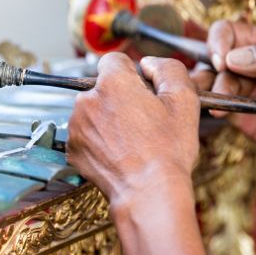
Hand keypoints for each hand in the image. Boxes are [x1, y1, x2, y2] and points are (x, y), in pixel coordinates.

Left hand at [66, 53, 199, 208]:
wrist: (148, 193)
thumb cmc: (167, 150)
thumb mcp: (183, 101)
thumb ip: (168, 69)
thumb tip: (149, 64)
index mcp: (112, 83)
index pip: (115, 61)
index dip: (132, 74)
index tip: (143, 92)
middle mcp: (86, 100)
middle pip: (102, 88)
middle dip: (119, 98)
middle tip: (142, 121)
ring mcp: (75, 126)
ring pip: (92, 111)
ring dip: (107, 119)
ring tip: (131, 141)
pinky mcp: (72, 149)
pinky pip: (85, 135)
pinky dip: (98, 141)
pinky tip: (118, 153)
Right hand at [204, 20, 255, 179]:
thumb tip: (234, 58)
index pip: (229, 32)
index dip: (220, 42)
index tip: (223, 60)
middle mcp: (249, 66)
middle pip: (212, 57)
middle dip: (207, 66)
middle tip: (214, 81)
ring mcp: (242, 91)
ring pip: (209, 82)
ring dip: (204, 87)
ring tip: (212, 97)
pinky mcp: (240, 115)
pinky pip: (218, 106)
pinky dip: (211, 107)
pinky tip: (218, 111)